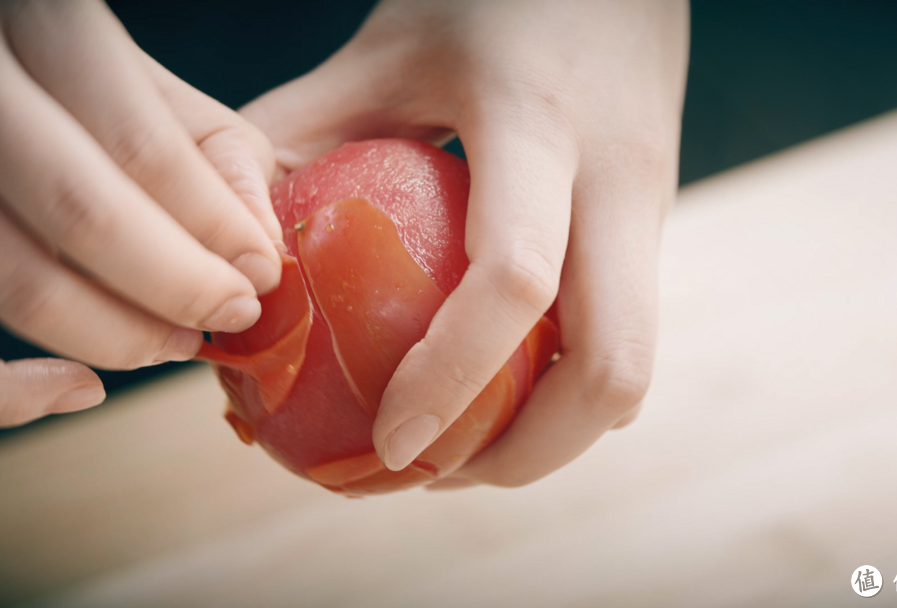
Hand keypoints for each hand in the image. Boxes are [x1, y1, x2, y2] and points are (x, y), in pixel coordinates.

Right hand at [0, 0, 280, 426]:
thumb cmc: (70, 78)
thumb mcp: (149, 82)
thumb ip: (212, 152)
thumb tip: (259, 249)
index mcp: (37, 21)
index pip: (141, 147)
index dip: (216, 229)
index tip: (264, 276)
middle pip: (80, 213)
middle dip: (178, 286)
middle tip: (233, 315)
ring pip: (11, 280)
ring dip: (115, 336)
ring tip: (177, 342)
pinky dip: (3, 392)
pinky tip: (80, 388)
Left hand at [243, 0, 688, 485]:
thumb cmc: (475, 1)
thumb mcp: (374, 53)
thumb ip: (292, 142)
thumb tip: (236, 277)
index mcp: (538, 123)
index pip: (515, 278)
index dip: (453, 382)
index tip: (389, 443)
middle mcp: (621, 176)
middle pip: (617, 365)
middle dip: (530, 454)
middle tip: (437, 475)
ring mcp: (656, 205)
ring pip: (634, 368)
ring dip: (554, 435)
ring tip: (466, 448)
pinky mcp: (660, 224)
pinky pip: (626, 334)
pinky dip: (564, 389)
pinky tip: (499, 384)